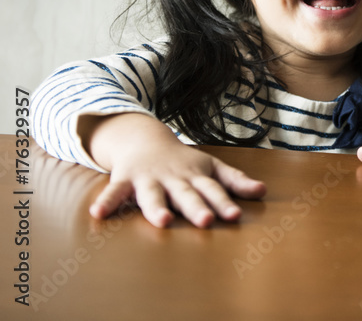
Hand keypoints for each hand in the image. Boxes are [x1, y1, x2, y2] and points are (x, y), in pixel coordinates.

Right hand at [81, 113, 265, 227]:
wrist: (145, 139)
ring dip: (156, 207)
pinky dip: (106, 201)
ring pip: (153, 195)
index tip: (235, 216)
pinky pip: (114, 192)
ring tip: (162, 222)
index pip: (213, 191)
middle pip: (186, 195)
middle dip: (196, 208)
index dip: (224, 202)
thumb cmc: (184, 162)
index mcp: (196, 176)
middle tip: (206, 221)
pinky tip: (97, 214)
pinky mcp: (125, 180)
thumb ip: (235, 181)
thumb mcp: (211, 167)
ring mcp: (149, 179)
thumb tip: (264, 191)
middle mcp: (174, 178)